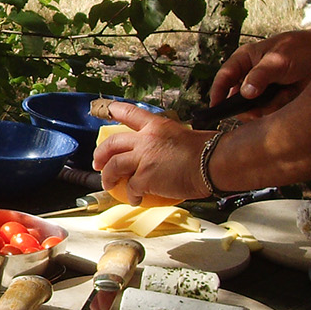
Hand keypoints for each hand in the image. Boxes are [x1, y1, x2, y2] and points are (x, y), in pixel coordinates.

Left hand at [91, 101, 211, 204]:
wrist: (213, 162)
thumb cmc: (208, 150)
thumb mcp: (185, 135)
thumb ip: (168, 142)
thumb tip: (167, 153)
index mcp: (157, 126)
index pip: (131, 113)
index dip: (115, 110)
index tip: (107, 109)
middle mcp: (146, 139)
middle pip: (113, 143)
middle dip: (101, 153)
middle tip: (97, 162)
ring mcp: (144, 158)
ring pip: (114, 166)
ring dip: (108, 177)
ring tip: (109, 184)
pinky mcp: (146, 177)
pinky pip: (131, 188)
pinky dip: (131, 195)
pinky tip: (135, 199)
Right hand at [208, 26, 310, 111]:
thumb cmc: (299, 50)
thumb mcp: (277, 61)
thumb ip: (259, 76)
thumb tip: (244, 93)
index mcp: (244, 60)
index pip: (224, 77)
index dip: (218, 92)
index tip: (215, 108)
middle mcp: (250, 75)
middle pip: (236, 98)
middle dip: (246, 106)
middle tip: (256, 110)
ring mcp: (262, 88)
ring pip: (253, 107)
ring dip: (267, 106)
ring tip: (283, 94)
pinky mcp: (275, 98)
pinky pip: (269, 111)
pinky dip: (279, 106)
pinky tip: (289, 95)